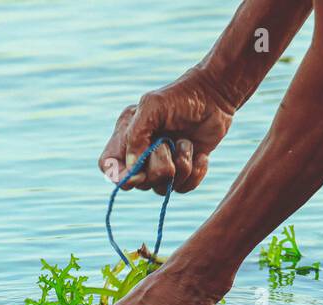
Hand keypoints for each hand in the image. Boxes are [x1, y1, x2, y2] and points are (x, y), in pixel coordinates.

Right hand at [98, 68, 234, 195]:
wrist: (213, 96)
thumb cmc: (179, 97)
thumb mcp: (152, 107)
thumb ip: (136, 135)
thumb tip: (132, 167)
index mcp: (126, 137)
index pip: (109, 166)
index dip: (119, 175)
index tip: (136, 173)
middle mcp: (141, 154)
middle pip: (138, 183)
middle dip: (157, 166)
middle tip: (168, 142)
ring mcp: (163, 164)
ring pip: (162, 189)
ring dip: (180, 167)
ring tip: (187, 143)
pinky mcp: (184, 171)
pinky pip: (183, 189)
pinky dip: (195, 173)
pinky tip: (200, 155)